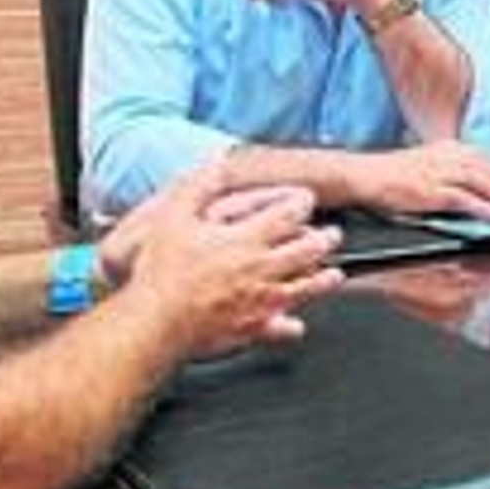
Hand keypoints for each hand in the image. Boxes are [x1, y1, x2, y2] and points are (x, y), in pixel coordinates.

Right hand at [125, 167, 344, 357]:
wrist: (155, 321)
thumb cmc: (163, 271)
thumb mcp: (175, 216)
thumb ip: (200, 185)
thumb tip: (217, 160)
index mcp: (246, 240)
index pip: (287, 215)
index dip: (302, 203)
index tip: (308, 199)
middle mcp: (261, 270)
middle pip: (306, 252)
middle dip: (324, 240)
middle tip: (333, 235)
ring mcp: (261, 301)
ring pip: (304, 289)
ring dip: (322, 280)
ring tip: (334, 275)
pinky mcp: (252, 328)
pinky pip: (280, 328)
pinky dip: (292, 326)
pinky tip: (297, 324)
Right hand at [353, 140, 489, 221]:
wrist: (362, 175)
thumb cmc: (389, 176)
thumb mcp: (424, 165)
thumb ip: (447, 172)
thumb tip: (471, 189)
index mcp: (446, 148)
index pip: (484, 161)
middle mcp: (445, 157)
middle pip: (488, 171)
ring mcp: (438, 173)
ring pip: (482, 184)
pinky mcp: (429, 191)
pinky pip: (464, 201)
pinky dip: (484, 209)